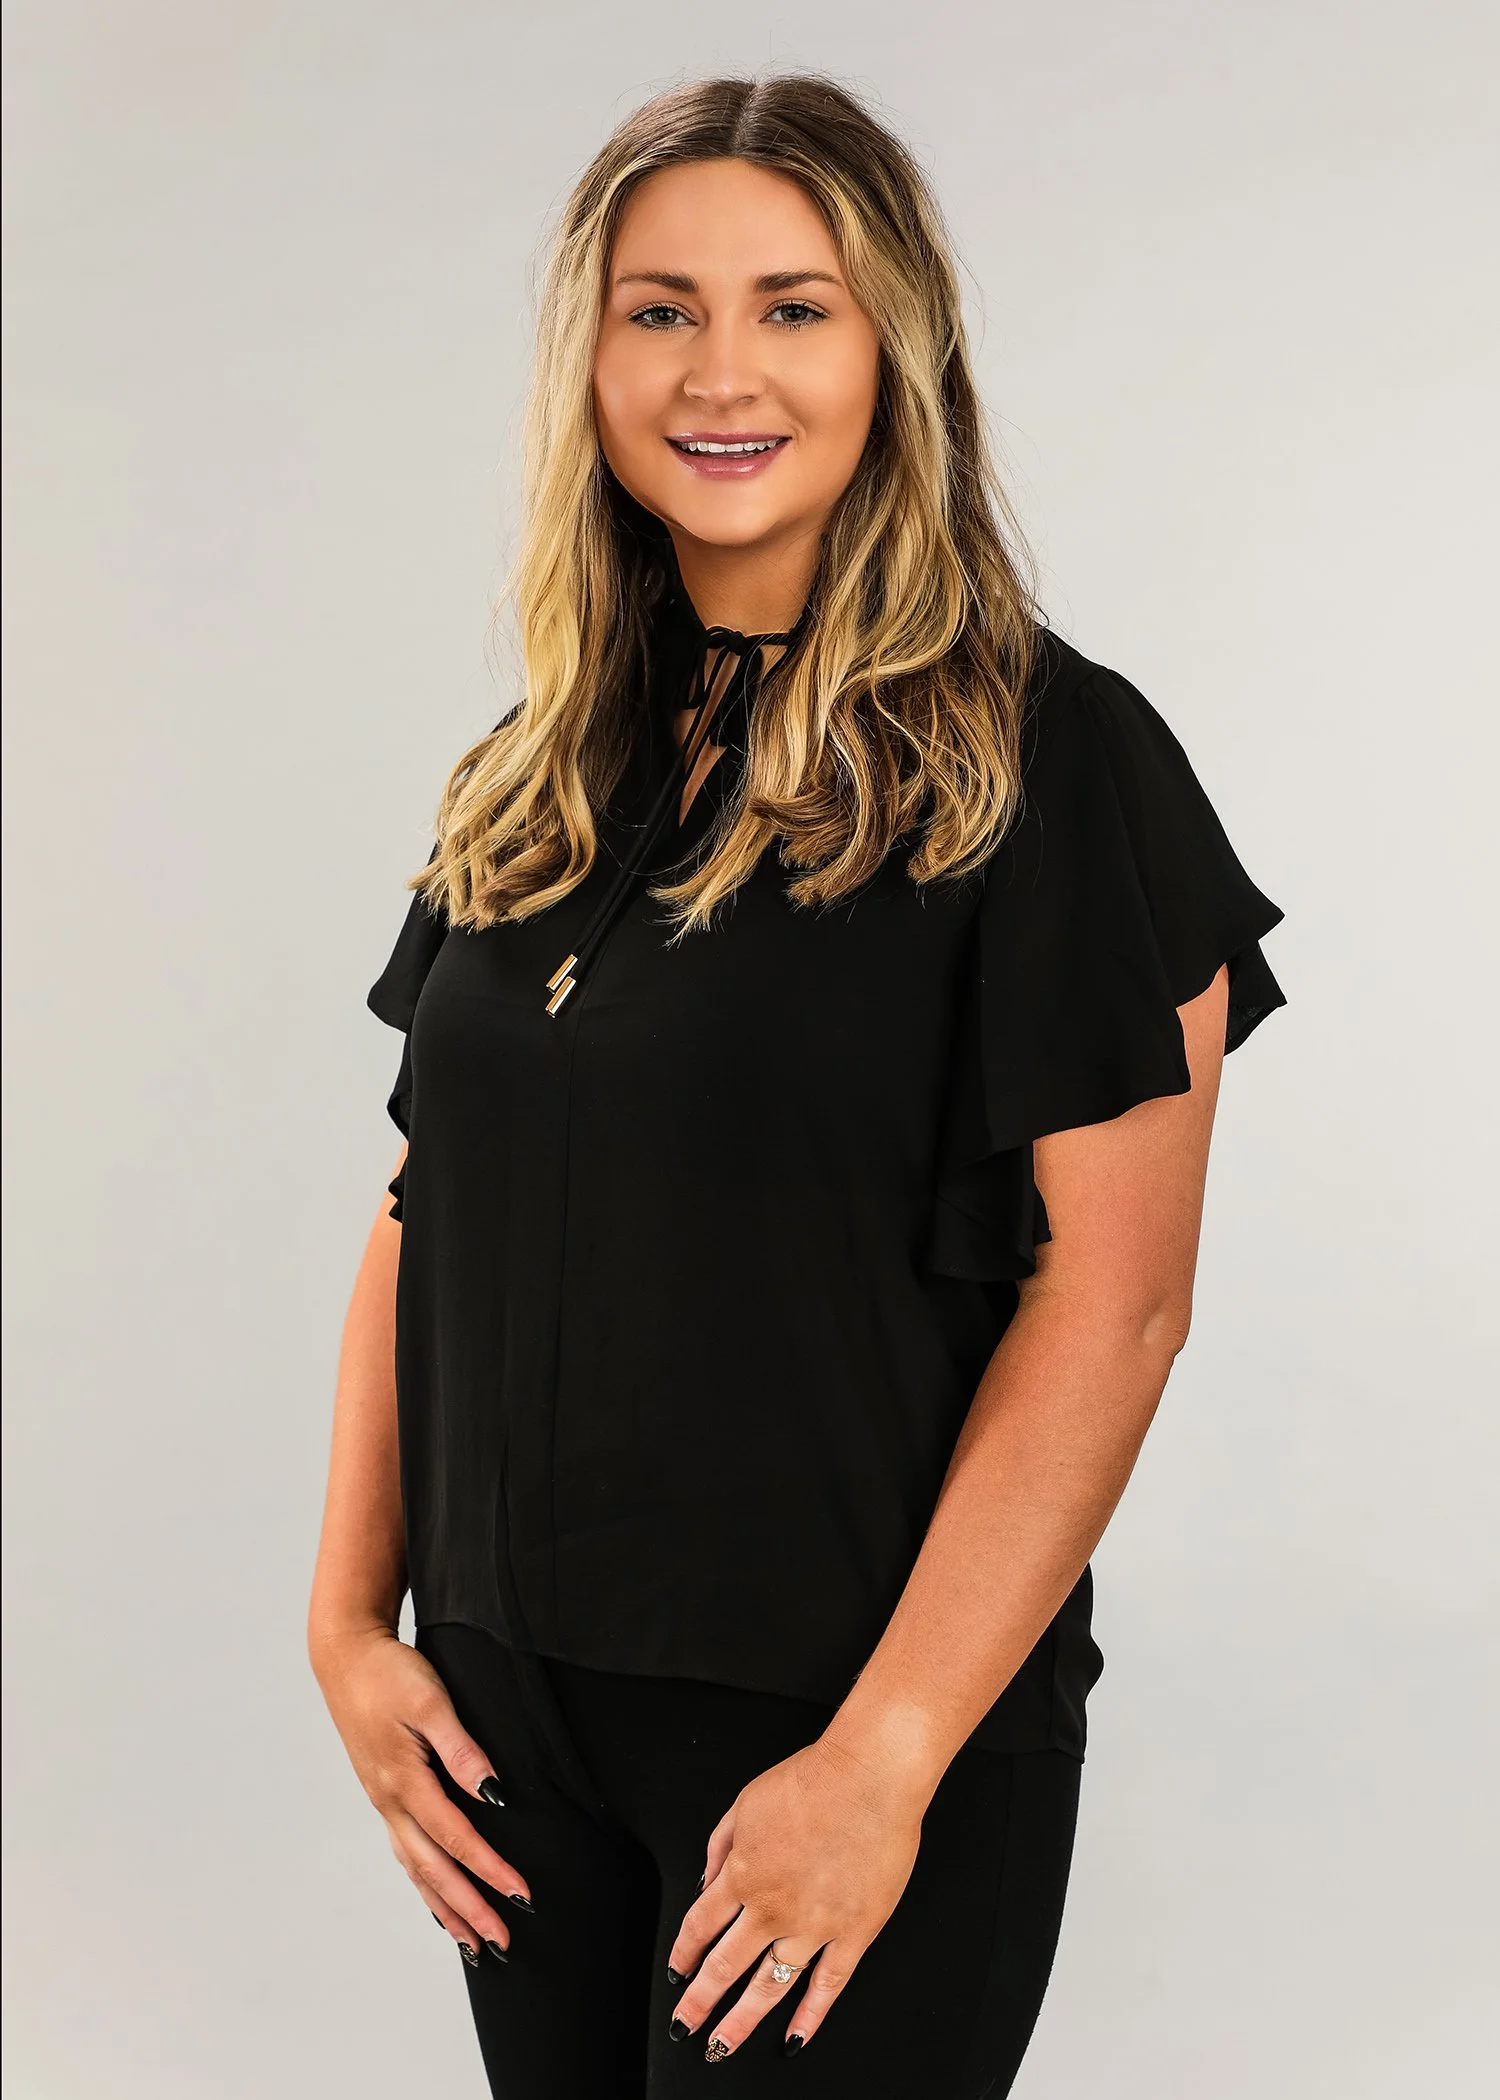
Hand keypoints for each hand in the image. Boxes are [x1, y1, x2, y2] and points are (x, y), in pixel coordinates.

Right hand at [311, 1624, 531, 1965]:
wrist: (346, 1656)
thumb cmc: (390, 1674)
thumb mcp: (430, 1703)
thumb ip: (462, 1750)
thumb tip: (494, 1794)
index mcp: (404, 1781)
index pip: (456, 1839)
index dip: (490, 1871)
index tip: (521, 1897)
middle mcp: (390, 1801)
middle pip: (434, 1869)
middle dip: (469, 1908)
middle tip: (502, 1942)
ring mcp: (383, 1800)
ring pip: (416, 1868)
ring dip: (446, 1906)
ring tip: (472, 1942)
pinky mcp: (383, 1792)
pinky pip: (406, 1851)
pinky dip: (424, 1882)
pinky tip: (436, 1896)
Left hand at [664, 1733, 926, 2059]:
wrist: (867, 1779)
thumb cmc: (811, 1782)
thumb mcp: (745, 1803)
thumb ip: (720, 1845)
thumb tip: (706, 1881)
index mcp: (742, 1874)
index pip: (701, 1926)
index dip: (685, 1954)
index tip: (677, 1974)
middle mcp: (771, 1908)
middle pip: (725, 1966)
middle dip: (700, 2001)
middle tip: (684, 2026)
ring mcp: (813, 1926)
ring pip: (769, 1986)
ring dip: (741, 2020)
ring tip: (722, 2046)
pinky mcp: (854, 1933)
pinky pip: (827, 1985)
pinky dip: (809, 2017)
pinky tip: (794, 2038)